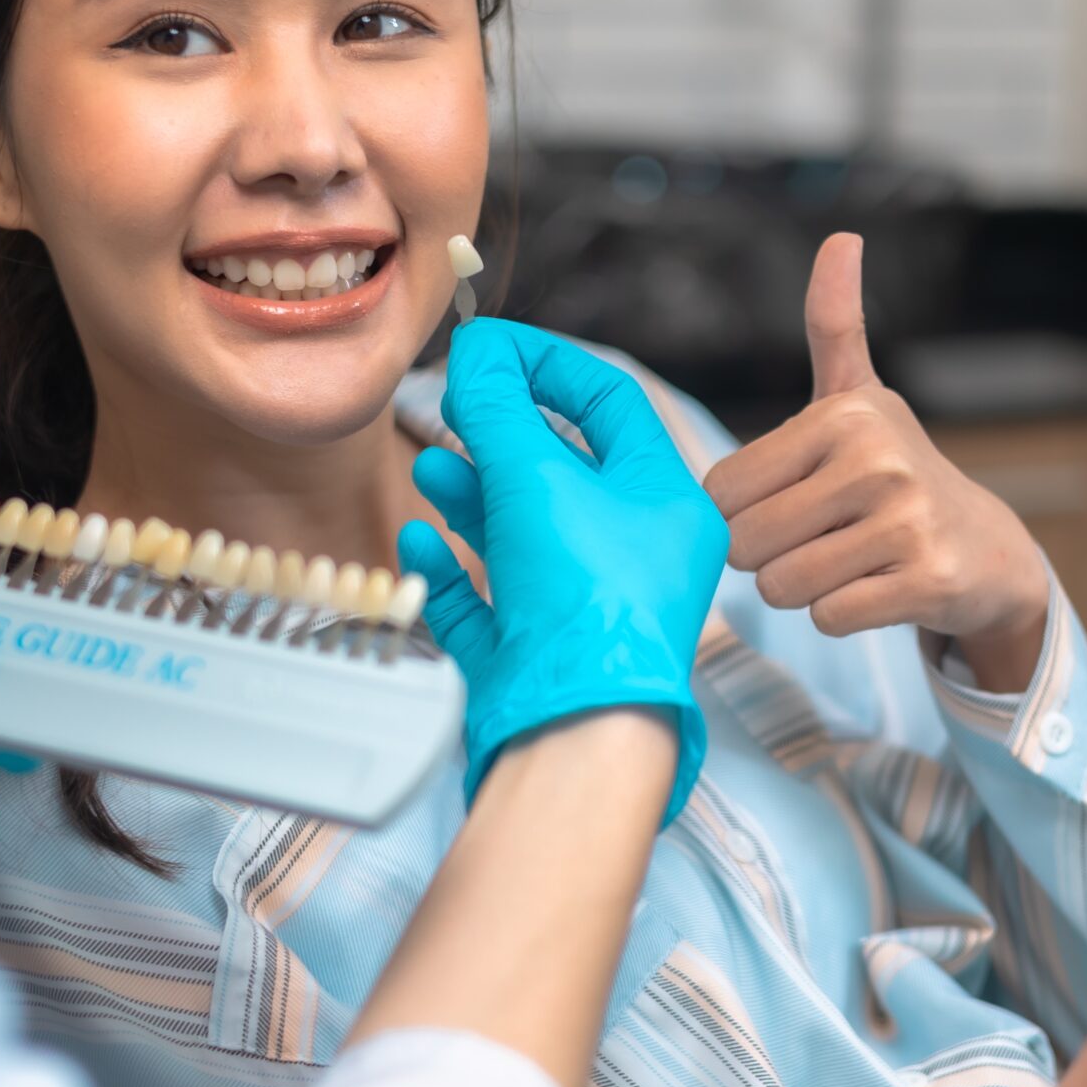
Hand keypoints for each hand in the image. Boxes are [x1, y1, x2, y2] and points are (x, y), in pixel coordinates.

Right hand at [399, 321, 730, 821]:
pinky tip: (420, 540)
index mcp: (666, 505)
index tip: (488, 348)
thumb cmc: (583, 602)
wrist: (575, 738)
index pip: (612, 404)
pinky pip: (488, 600)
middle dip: (499, 435)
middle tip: (451, 410)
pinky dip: (452, 566)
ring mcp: (584, 611)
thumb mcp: (537, 479)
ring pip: (520, 535)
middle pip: (562, 471)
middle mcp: (635, 557)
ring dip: (471, 495)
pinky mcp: (536, 659)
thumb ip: (499, 408)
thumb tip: (476, 353)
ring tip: (430, 470)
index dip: (547, 364)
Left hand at [702, 233, 1052, 691]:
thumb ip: (834, 324)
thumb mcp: (861, 396)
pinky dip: (840, 616)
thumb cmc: (896, 473)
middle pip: (746, 545)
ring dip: (804, 590)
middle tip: (821, 540)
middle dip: (768, 558)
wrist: (987, 548)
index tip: (790, 503)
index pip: (720, 494)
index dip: (740, 515)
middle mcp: (877, 460)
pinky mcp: (926, 579)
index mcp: (842, 416)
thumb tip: (843, 237)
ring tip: (848, 562)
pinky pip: (829, 617)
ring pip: (783, 587)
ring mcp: (906, 521)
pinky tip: (877, 588)